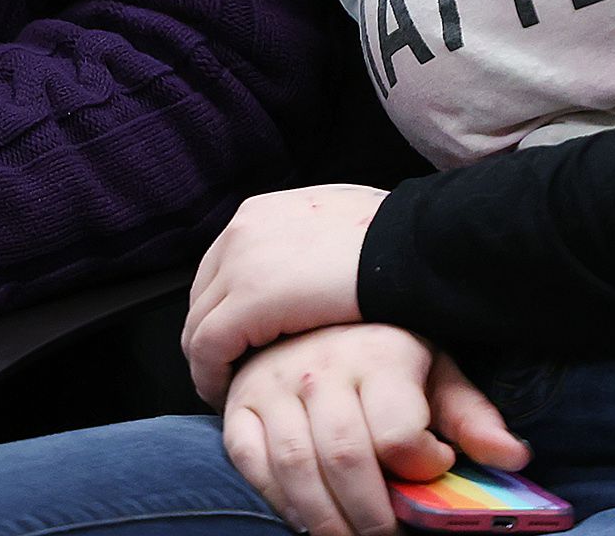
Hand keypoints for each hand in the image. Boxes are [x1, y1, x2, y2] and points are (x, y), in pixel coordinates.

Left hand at [185, 184, 385, 402]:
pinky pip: (207, 350)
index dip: (227, 312)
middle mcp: (239, 232)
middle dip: (214, 337)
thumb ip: (311, 244)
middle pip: (204, 296)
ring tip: (230, 393)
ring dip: (210, 363)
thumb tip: (313, 265)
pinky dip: (212, 377)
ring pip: (198, 325)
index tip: (241, 344)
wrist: (415, 247)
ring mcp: (239, 265)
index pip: (221, 269)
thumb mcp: (340, 228)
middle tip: (232, 374)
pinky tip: (229, 400)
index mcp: (259, 214)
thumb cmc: (396, 244)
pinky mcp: (246, 302)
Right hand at [223, 324, 527, 535]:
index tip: (435, 470)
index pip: (397, 430)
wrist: (306, 314)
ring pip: (296, 467)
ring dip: (326, 520)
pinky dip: (277, 499)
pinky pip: (251, 461)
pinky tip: (306, 517)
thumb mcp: (434, 371)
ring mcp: (273, 385)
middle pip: (346, 457)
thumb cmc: (381, 352)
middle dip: (371, 515)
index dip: (420, 466)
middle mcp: (321, 368)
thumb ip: (470, 415)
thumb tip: (514, 456)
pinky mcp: (239, 404)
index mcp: (378, 355)